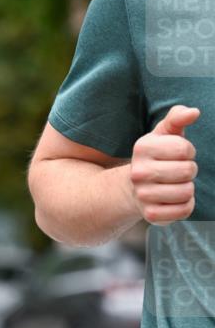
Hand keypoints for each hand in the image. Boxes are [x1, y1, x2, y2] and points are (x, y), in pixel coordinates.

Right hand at [130, 105, 200, 225]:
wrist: (134, 187)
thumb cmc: (158, 156)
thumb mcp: (164, 134)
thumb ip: (177, 118)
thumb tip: (194, 112)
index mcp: (142, 148)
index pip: (184, 149)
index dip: (188, 151)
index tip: (178, 154)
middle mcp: (138, 172)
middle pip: (188, 171)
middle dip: (189, 170)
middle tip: (177, 171)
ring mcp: (142, 195)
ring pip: (186, 192)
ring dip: (188, 188)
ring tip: (176, 185)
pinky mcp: (150, 215)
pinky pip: (183, 210)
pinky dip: (185, 205)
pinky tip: (174, 200)